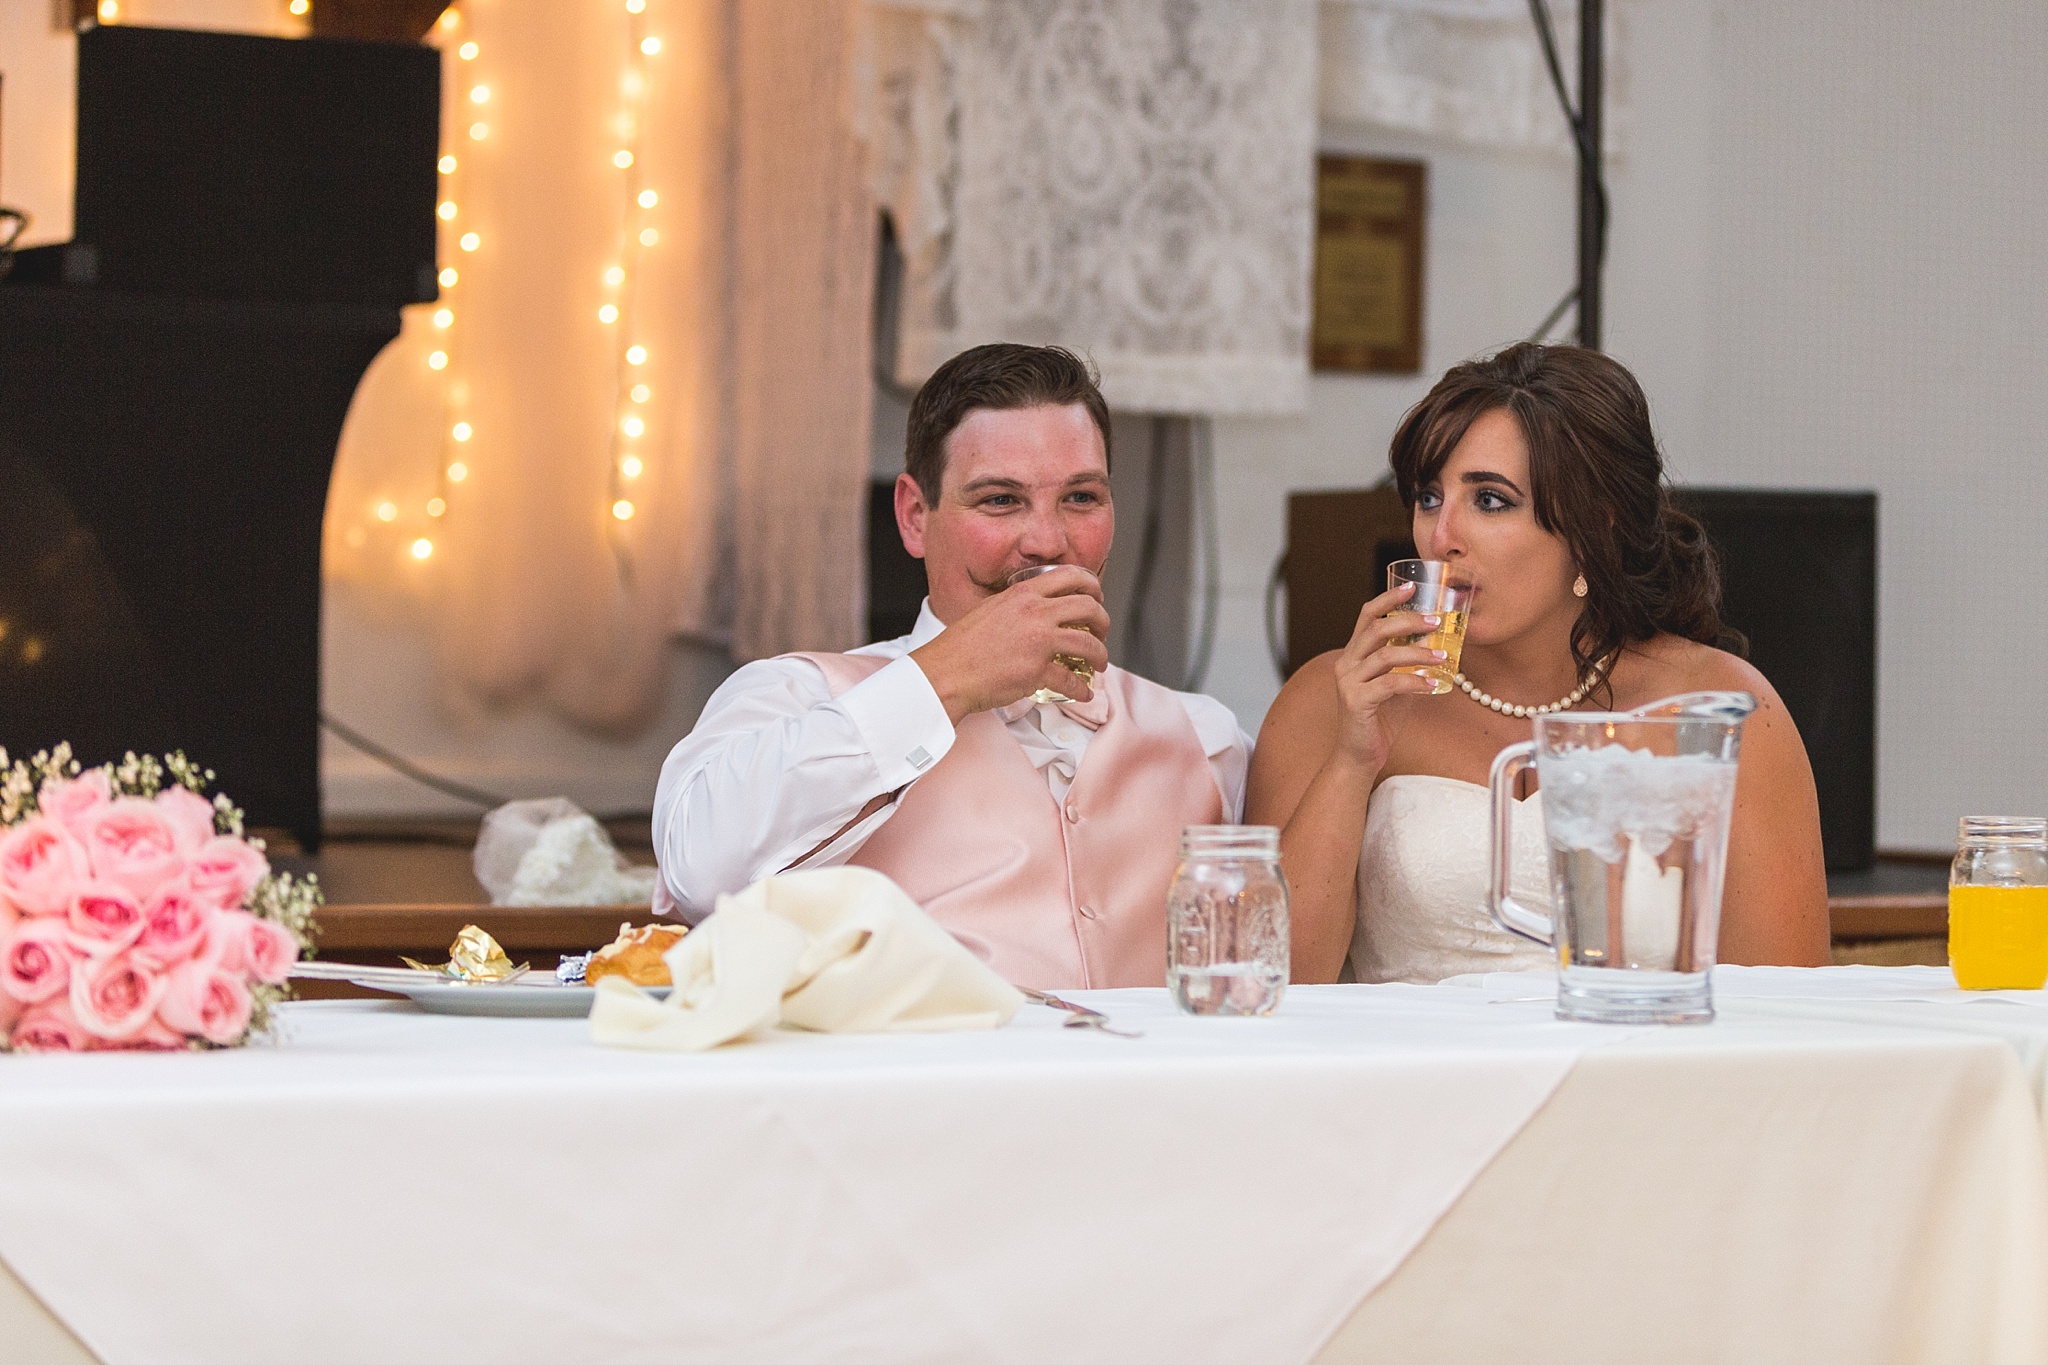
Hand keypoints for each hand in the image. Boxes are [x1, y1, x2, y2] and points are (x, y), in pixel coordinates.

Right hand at [910, 566, 1111, 723]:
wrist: (946, 672)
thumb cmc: (961, 645)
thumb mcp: (991, 608)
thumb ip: (1018, 605)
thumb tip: (1038, 609)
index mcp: (1023, 594)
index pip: (1072, 576)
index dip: (1092, 586)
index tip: (1097, 597)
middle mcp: (1036, 613)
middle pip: (1089, 608)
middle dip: (1103, 621)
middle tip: (1101, 632)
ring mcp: (1039, 642)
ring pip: (1089, 645)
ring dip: (1100, 655)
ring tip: (1099, 663)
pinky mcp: (1037, 672)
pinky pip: (1071, 680)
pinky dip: (1082, 689)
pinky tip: (1083, 692)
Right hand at [1329, 581, 1448, 771]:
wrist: (1359, 756)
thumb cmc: (1379, 720)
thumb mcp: (1397, 686)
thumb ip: (1409, 666)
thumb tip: (1439, 647)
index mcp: (1354, 655)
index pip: (1367, 616)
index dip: (1388, 599)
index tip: (1412, 586)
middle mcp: (1346, 663)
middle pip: (1376, 629)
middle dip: (1409, 621)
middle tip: (1436, 622)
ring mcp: (1348, 682)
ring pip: (1385, 656)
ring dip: (1418, 654)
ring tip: (1443, 658)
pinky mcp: (1356, 702)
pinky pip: (1390, 685)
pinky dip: (1415, 682)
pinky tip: (1433, 685)